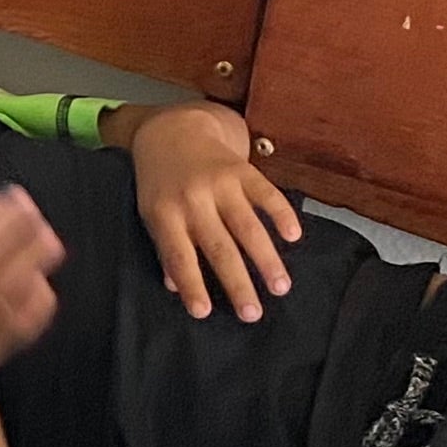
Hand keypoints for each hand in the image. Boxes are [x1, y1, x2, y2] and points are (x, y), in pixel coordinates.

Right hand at [0, 186, 64, 376]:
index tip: (6, 196)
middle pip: (7, 235)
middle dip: (26, 217)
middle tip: (29, 215)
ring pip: (33, 263)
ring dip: (42, 244)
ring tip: (42, 241)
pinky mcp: (14, 330)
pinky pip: (41, 298)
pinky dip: (42, 286)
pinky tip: (34, 282)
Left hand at [128, 100, 300, 320]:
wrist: (172, 132)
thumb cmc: (161, 184)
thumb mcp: (152, 214)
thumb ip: (166, 250)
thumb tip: (176, 289)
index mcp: (164, 214)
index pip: (179, 256)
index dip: (192, 284)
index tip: (204, 313)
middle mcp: (192, 200)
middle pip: (219, 247)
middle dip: (237, 283)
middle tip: (253, 314)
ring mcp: (219, 184)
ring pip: (247, 226)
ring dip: (266, 259)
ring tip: (281, 287)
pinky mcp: (242, 170)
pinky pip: (266, 194)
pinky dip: (282, 215)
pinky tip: (294, 237)